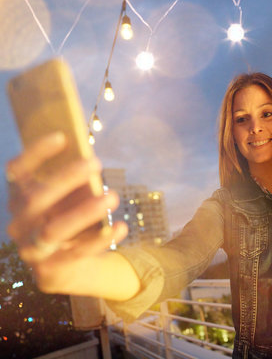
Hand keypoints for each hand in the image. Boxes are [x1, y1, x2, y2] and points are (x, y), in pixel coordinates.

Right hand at [6, 132, 127, 294]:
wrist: (64, 266)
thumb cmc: (68, 218)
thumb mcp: (67, 199)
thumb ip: (74, 182)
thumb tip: (92, 162)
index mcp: (19, 198)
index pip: (17, 171)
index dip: (36, 153)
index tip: (63, 136)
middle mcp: (20, 222)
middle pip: (36, 198)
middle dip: (66, 178)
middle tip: (95, 162)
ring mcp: (33, 248)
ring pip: (55, 230)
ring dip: (85, 212)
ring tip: (112, 197)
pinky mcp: (52, 268)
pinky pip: (79, 253)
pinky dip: (102, 239)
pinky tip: (121, 227)